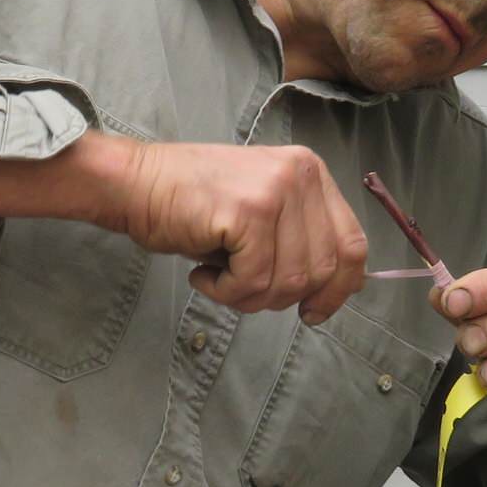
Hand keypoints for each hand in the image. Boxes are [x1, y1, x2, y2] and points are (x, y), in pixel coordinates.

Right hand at [95, 136, 367, 321]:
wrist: (134, 183)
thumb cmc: (189, 204)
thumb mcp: (260, 212)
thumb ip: (298, 238)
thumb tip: (330, 291)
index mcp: (311, 173)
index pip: (352, 244)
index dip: (338, 290)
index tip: (313, 312)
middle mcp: (301, 175)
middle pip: (322, 270)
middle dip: (281, 296)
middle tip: (241, 287)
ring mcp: (276, 191)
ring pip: (289, 281)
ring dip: (249, 296)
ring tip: (218, 276)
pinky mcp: (248, 212)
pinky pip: (253, 281)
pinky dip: (226, 291)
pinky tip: (204, 274)